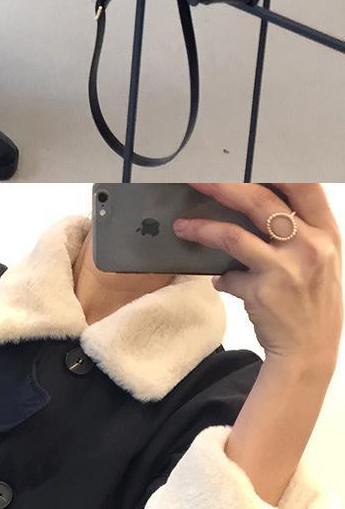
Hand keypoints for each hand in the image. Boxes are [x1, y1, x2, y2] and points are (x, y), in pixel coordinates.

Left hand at [171, 184, 341, 380]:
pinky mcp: (263, 292)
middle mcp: (310, 245)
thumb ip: (298, 230)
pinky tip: (220, 281)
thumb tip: (254, 201)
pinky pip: (229, 275)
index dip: (272, 167)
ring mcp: (287, 269)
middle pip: (261, 201)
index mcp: (326, 232)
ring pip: (235, 235)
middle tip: (198, 178)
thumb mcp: (318, 259)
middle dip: (224, 186)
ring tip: (183, 225)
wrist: (309, 351)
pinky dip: (222, 277)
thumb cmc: (311, 301)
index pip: (303, 186)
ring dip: (203, 228)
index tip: (243, 157)